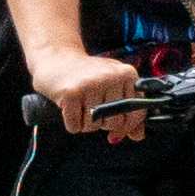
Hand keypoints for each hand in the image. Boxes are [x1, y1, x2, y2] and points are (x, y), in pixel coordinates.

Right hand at [30, 42, 147, 137]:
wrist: (56, 59)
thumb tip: (138, 136)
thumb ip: (129, 111)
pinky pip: (75, 126)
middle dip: (103, 123)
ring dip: (85, 124)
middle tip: (93, 108)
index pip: (137, 113)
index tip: (117, 127)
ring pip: (94, 126)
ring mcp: (91, 84)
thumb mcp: (114, 87)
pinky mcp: (70, 93)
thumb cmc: (89, 77)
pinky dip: (72, 124)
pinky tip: (70, 108)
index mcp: (127, 74)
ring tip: (81, 106)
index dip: (127, 126)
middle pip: (115, 122)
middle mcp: (111, 77)